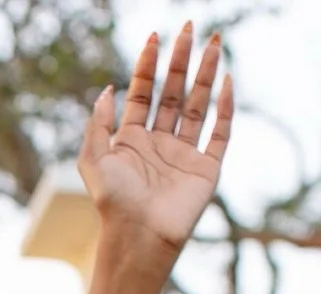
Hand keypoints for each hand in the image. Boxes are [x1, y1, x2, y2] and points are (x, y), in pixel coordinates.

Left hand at [79, 25, 233, 267]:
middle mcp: (158, 144)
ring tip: (213, 41)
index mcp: (131, 141)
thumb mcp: (94, 160)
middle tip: (190, 27)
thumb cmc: (114, 204)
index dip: (147, 65)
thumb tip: (107, 90)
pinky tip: (226, 82)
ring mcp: (183, 155)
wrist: (140, 238)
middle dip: (180, 60)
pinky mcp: (206, 169)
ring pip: (197, 105)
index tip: (155, 36)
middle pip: (172, 92)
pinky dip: (225, 108)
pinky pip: (220, 132)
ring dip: (205, 73)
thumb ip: (97, 125)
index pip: (142, 94)